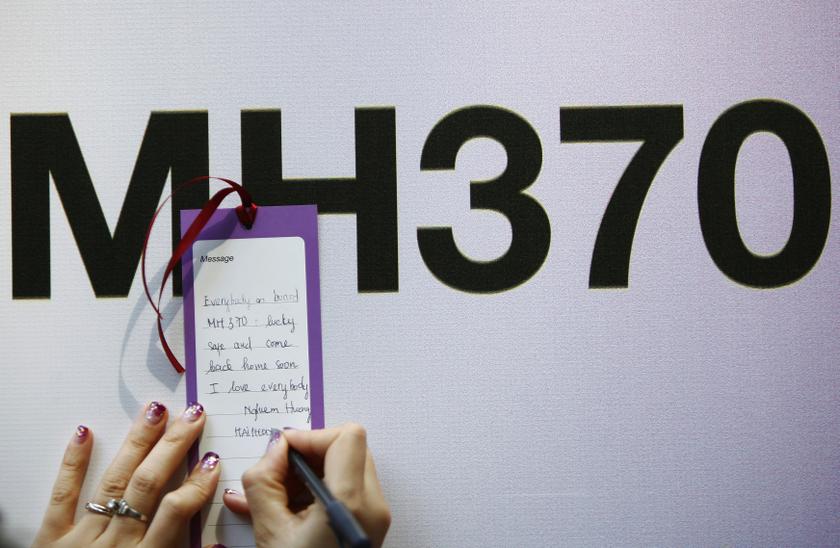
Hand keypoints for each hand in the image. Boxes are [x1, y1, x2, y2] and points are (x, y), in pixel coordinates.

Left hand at [33, 401, 219, 547]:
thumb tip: (216, 547)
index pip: (174, 513)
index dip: (197, 484)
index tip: (213, 460)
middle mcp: (113, 544)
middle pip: (147, 485)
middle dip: (173, 446)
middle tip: (193, 415)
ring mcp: (79, 538)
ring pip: (113, 482)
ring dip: (137, 443)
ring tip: (155, 411)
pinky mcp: (48, 539)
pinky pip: (62, 497)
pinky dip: (73, 464)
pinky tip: (84, 432)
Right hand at [225, 423, 390, 547]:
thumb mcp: (270, 532)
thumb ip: (265, 480)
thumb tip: (274, 447)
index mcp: (351, 503)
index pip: (346, 437)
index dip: (310, 436)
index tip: (281, 450)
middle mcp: (373, 505)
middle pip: (349, 448)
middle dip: (309, 453)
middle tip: (278, 472)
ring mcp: (376, 515)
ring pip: (348, 465)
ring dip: (312, 470)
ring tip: (278, 495)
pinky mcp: (370, 523)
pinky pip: (349, 487)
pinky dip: (320, 487)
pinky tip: (290, 508)